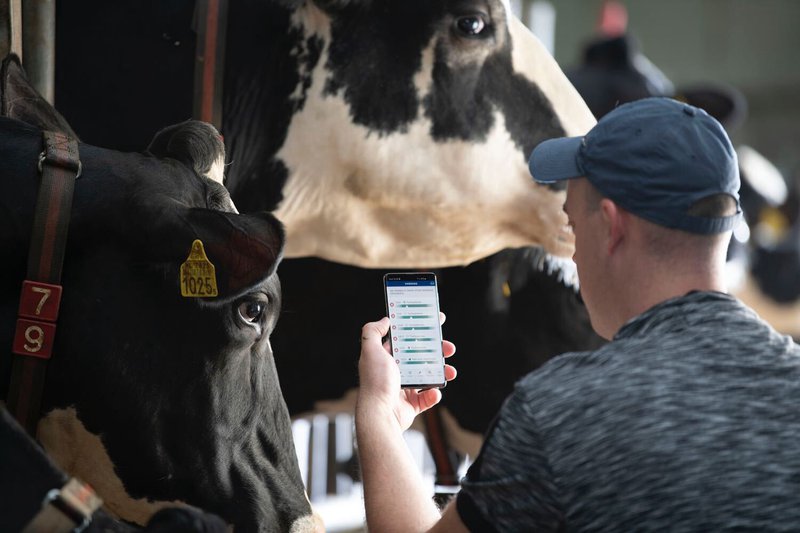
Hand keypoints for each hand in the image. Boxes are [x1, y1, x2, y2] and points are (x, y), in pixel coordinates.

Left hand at [357, 315, 455, 430]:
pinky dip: (433, 394)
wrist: (380, 414)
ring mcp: (403, 389)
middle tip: (449, 348)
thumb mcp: (371, 351)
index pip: (405, 340)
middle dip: (437, 351)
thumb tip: (384, 320)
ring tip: (450, 371)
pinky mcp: (410, 405)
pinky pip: (427, 398)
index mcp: (386, 358)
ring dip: (442, 372)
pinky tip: (435, 392)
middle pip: (421, 357)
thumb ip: (373, 332)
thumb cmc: (376, 382)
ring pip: (427, 376)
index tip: (435, 323)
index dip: (420, 331)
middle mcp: (395, 372)